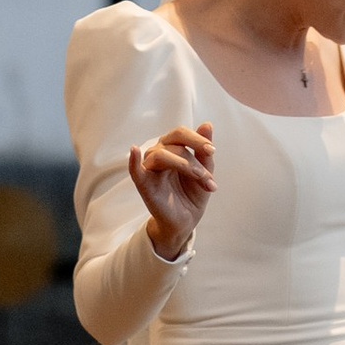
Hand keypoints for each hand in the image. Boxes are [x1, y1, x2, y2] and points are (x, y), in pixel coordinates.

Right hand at [132, 123, 214, 262]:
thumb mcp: (205, 172)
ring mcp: (150, 168)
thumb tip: (207, 124)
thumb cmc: (193, 193)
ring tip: (202, 181)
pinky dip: (133, 161)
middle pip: (173, 142)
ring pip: (161, 155)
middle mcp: (159, 154)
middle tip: (207, 175)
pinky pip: (135, 170)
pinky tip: (134, 150)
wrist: (186, 220)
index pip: (180, 133)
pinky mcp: (144, 184)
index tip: (212, 151)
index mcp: (173, 148)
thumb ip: (204, 151)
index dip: (196, 139)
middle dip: (194, 157)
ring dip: (185, 165)